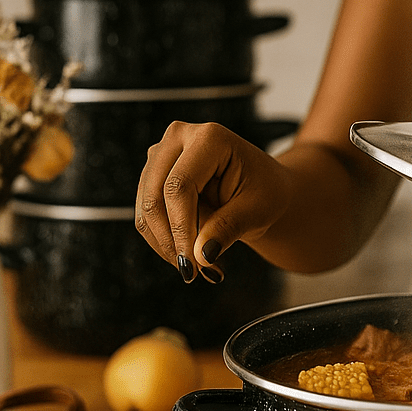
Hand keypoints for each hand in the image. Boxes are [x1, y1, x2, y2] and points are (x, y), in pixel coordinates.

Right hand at [135, 121, 290, 281]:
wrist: (262, 188)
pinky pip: (146, 215)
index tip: (193, 263)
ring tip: (198, 267)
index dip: (181, 227)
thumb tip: (200, 255)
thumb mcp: (257, 211)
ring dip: (167, 244)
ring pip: (146, 209)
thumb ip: (227, 229)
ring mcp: (162, 154)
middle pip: (156, 196)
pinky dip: (163, 241)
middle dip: (171, 240)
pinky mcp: (154, 174)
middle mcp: (179, 137)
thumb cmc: (265, 192)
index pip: (180, 186)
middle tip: (192, 272)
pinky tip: (189, 254)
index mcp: (210, 138)